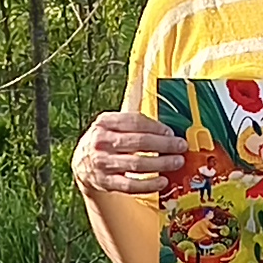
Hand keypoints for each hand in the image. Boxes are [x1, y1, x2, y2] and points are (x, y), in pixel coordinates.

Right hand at [74, 109, 190, 201]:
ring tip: (176, 162)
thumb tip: (147, 77)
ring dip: (161, 164)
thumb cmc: (106, 139)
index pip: (135, 121)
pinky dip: (148, 185)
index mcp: (104, 122)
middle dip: (164, 145)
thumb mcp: (112, 122)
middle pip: (138, 142)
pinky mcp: (105, 182)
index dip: (156, 127)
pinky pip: (130, 186)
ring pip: (136, 164)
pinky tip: (162, 181)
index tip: (171, 132)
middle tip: (181, 147)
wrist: (82, 165)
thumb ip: (131, 108)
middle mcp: (101, 141)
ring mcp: (102, 163)